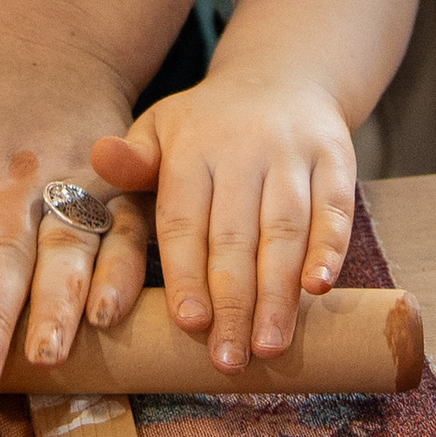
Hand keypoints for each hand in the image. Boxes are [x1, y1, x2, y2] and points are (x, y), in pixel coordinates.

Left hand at [0, 5, 138, 393]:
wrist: (52, 38)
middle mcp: (16, 173)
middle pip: (4, 252)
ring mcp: (73, 177)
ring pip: (66, 245)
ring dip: (58, 304)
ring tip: (47, 356)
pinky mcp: (120, 184)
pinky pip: (125, 230)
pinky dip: (120, 271)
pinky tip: (110, 313)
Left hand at [89, 69, 355, 372]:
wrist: (282, 76)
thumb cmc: (209, 124)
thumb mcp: (160, 128)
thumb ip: (132, 160)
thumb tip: (99, 157)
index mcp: (191, 147)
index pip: (184, 220)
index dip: (187, 274)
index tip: (191, 325)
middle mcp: (242, 148)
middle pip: (235, 235)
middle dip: (233, 303)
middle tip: (228, 360)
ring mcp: (292, 153)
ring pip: (284, 229)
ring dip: (278, 293)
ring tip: (269, 346)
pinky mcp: (335, 158)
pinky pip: (334, 208)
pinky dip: (329, 250)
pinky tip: (318, 290)